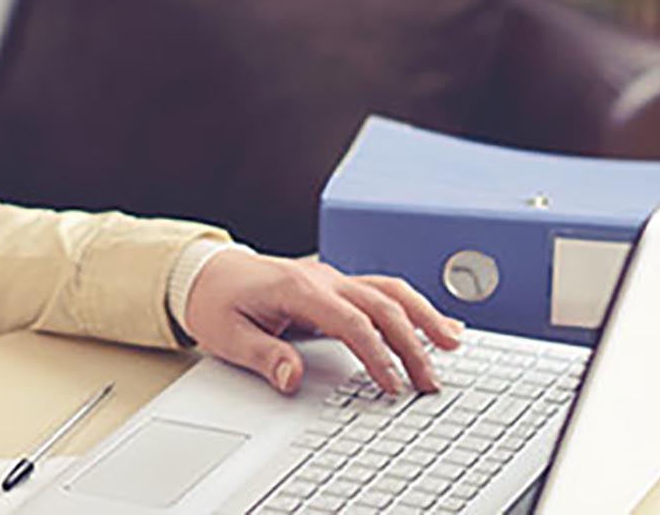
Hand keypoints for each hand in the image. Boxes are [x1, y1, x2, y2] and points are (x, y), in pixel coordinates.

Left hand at [183, 251, 461, 395]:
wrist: (206, 273)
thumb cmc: (217, 301)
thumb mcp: (227, 334)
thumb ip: (262, 355)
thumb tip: (291, 378)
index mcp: (296, 288)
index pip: (349, 321)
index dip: (375, 354)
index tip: (391, 385)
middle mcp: (321, 278)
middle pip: (380, 305)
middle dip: (410, 343)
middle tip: (430, 381)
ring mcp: (331, 278)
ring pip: (388, 291)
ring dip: (422, 316)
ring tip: (453, 344)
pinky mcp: (336, 285)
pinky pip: (381, 291)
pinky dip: (411, 306)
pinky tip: (435, 323)